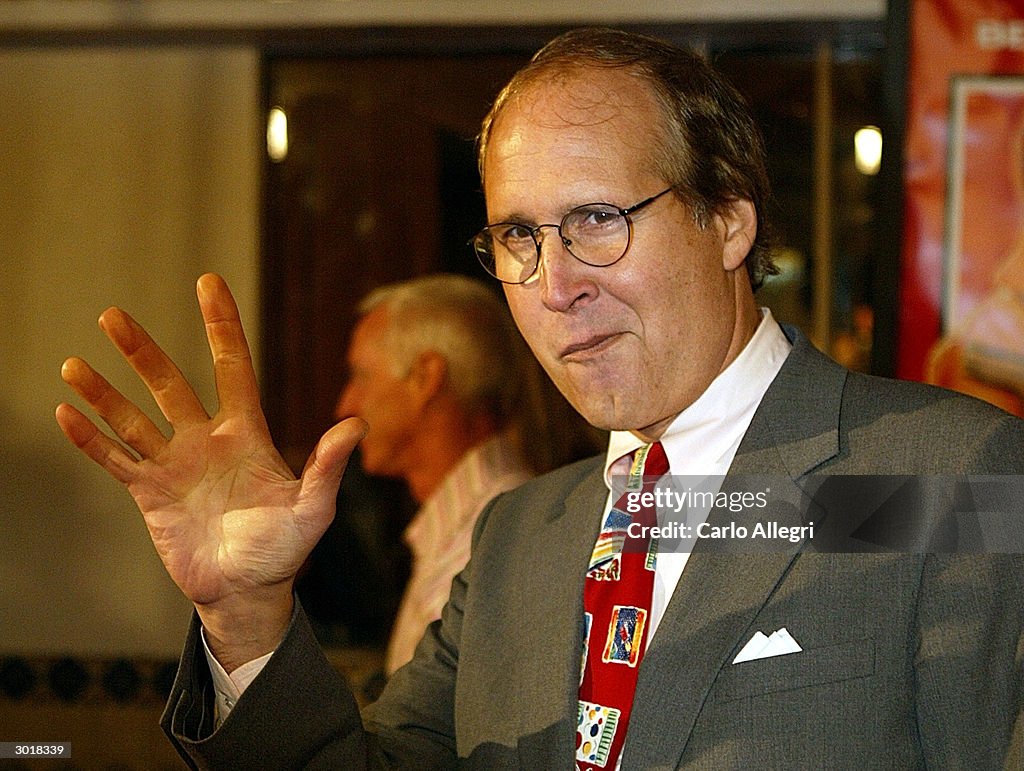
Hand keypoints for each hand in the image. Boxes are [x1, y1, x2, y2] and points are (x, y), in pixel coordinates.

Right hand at [55, 274, 365, 669]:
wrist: (248, 592)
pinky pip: (116, 460)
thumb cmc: (285, 549)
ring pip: (133, 418)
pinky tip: (65, 413)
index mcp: (247, 433)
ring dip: (103, 392)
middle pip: (169, 385)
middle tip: (112, 316)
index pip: (233, 367)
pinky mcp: (150, 494)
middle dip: (142, 351)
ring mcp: (175, 465)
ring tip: (72, 365)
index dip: (221, 326)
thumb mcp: (314, 508)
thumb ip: (328, 466)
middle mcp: (206, 440)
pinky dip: (91, 440)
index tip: (208, 283)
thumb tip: (357, 425)